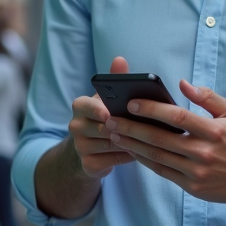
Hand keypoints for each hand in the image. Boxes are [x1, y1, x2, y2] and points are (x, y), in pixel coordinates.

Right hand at [66, 56, 135, 178]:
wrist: (88, 149)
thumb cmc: (103, 117)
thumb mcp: (106, 98)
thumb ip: (114, 79)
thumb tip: (120, 59)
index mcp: (79, 106)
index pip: (87, 106)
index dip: (99, 110)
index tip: (110, 113)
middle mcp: (75, 126)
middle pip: (103, 127)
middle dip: (124, 128)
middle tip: (147, 126)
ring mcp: (80, 147)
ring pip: (111, 144)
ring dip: (131, 141)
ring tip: (150, 137)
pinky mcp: (87, 165)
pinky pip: (113, 160)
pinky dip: (128, 156)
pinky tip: (139, 151)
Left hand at [106, 80, 225, 203]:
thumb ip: (208, 97)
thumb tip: (182, 84)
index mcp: (214, 131)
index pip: (176, 117)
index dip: (151, 110)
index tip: (131, 103)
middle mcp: (203, 152)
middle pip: (159, 138)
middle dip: (131, 128)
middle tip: (110, 119)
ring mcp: (197, 171)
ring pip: (157, 156)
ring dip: (132, 144)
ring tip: (114, 134)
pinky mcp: (192, 186)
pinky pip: (162, 171)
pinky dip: (144, 160)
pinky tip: (132, 150)